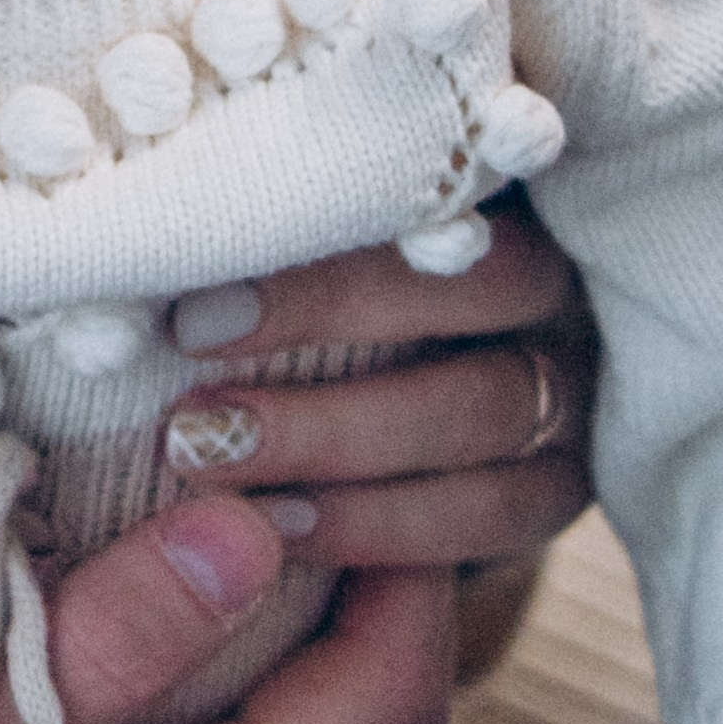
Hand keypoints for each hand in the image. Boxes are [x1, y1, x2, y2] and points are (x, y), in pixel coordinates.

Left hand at [159, 196, 595, 573]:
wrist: (419, 379)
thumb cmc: (331, 282)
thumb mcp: (318, 236)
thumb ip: (279, 217)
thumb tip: (156, 211)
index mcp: (499, 192)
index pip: (433, 199)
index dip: (321, 261)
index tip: (192, 314)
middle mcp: (551, 284)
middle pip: (475, 293)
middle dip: (324, 336)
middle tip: (191, 409)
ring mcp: (567, 385)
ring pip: (481, 412)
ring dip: (336, 445)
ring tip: (213, 467)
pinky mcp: (563, 483)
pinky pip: (492, 511)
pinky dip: (383, 526)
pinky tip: (282, 531)